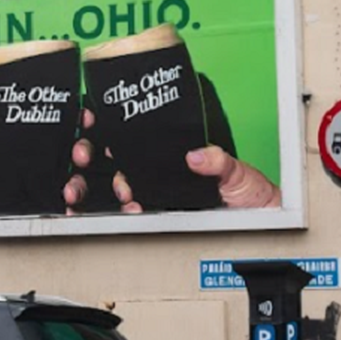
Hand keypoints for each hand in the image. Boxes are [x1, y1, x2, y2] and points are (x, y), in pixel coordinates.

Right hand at [66, 121, 281, 212]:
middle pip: (112, 158)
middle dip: (87, 153)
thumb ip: (218, 161)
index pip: (133, 133)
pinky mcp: (157, 216)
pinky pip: (129, 214)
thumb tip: (197, 156)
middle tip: (82, 155)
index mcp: (171, 150)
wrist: (258, 222)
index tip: (90, 116)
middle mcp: (158, 169)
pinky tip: (125, 209)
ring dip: (95, 185)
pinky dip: (120, 212)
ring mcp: (156, 192)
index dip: (107, 124)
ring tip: (95, 190)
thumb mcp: (235, 169)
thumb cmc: (248, 191)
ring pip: (114, 186)